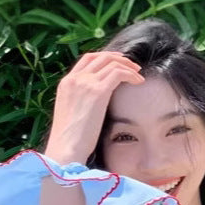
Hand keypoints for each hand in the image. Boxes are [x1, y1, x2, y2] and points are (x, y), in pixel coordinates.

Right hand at [45, 51, 144, 165]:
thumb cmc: (69, 140)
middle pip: (101, 57)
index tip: (118, 62)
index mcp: (66, 83)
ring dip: (128, 66)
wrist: (65, 148)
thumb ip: (80, 100)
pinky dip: (131, 74)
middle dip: (119, 58)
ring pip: (112, 63)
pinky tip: (139, 82)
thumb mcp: (71, 113)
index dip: (105, 57)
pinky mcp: (98, 92)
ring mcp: (86, 83)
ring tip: (139, 75)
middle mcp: (75, 78)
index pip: (87, 59)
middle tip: (133, 66)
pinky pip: (119, 73)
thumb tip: (96, 101)